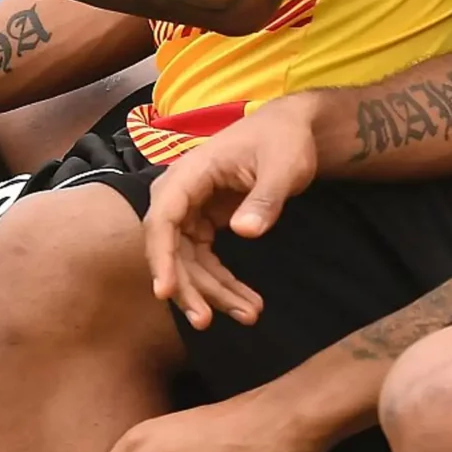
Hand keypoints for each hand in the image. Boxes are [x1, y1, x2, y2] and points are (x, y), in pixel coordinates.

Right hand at [143, 97, 322, 328]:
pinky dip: (221, 283)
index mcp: (191, 172)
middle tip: (207, 321)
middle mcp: (182, 193)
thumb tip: (245, 231)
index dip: (160, 256)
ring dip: (212, 292)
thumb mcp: (283, 166)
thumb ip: (265, 198)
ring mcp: (191, 210)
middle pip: (170, 247)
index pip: (163, 217)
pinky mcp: (204, 223)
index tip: (165, 291)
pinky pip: (203, 261)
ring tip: (248, 314)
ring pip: (188, 261)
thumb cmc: (284, 140)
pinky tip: (244, 302)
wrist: (290, 130)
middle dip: (188, 287)